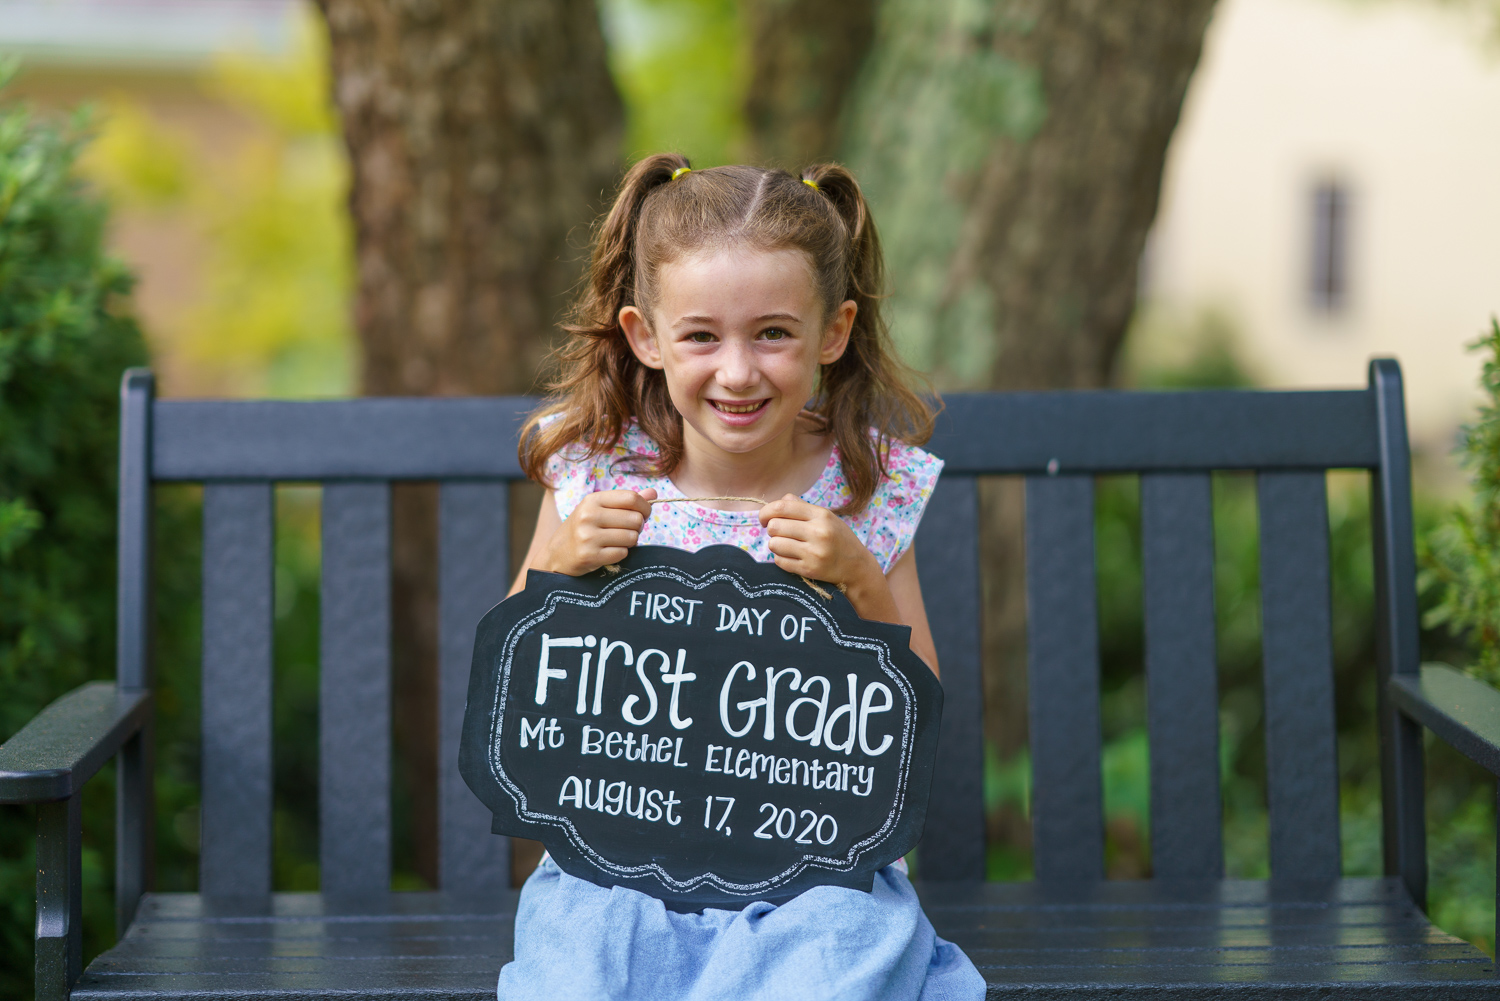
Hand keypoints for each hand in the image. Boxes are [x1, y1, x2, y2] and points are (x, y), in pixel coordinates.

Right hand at [539, 488, 656, 575]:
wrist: (556, 554)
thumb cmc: (583, 529)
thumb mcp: (599, 509)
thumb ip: (626, 501)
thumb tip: (654, 493)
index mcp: (592, 500)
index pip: (632, 498)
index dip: (645, 507)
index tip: (644, 514)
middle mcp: (589, 516)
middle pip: (635, 519)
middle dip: (637, 527)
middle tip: (626, 531)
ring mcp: (588, 537)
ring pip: (631, 538)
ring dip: (629, 542)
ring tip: (616, 541)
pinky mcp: (590, 556)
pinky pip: (622, 553)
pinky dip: (620, 554)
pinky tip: (608, 552)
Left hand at [759, 495, 880, 591]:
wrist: (857, 567)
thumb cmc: (838, 538)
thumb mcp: (827, 517)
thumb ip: (802, 507)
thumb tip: (779, 500)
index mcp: (821, 515)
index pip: (782, 507)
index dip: (766, 511)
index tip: (764, 518)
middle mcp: (818, 532)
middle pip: (774, 526)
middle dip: (771, 529)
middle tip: (779, 533)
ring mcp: (813, 553)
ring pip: (774, 544)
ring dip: (775, 544)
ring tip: (786, 545)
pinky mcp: (809, 570)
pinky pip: (779, 561)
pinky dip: (780, 558)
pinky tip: (791, 556)